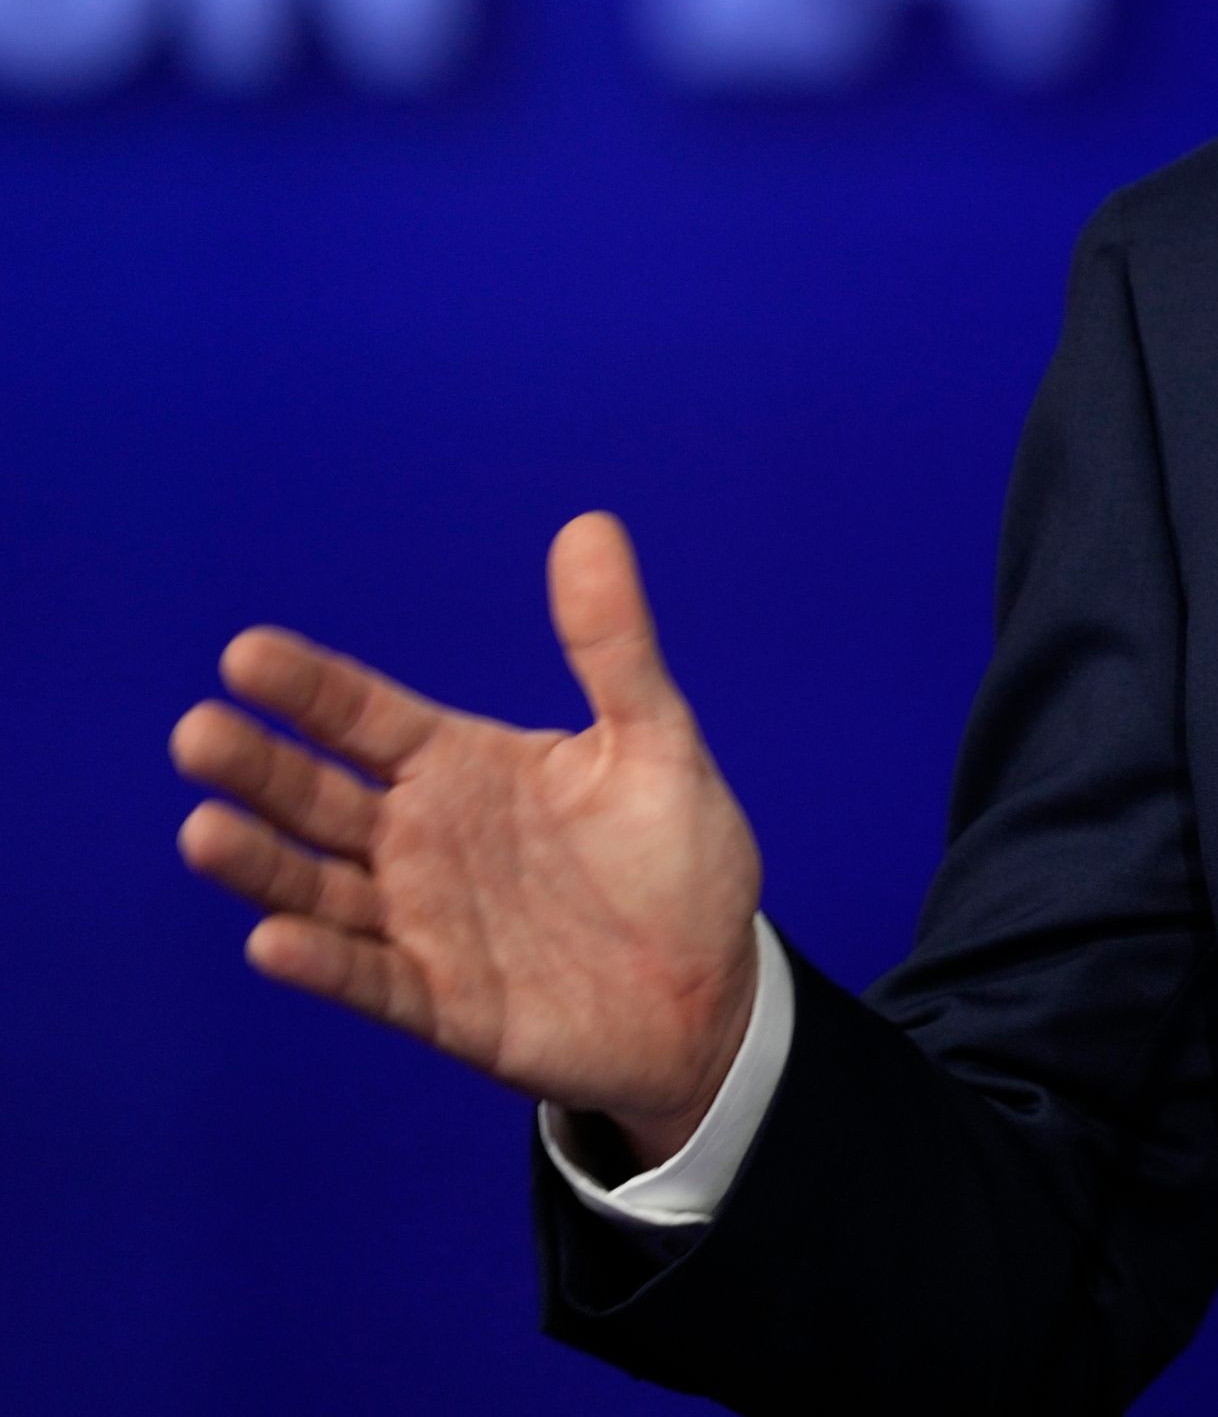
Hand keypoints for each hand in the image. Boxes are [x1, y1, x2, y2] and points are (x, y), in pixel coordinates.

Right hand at [170, 513, 764, 1167]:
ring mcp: (421, 921)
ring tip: (204, 831)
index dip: (309, 688)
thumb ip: (615, 646)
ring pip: (319, 888)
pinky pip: (369, 979)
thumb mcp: (655, 740)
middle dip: (258, 766)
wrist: (710, 988)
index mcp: (460, 766)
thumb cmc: (676, 858)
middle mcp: (420, 839)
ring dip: (262, 865)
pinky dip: (323, 962)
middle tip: (198, 732)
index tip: (246, 653)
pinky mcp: (440, 1001)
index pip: (365, 717)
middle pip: (318, 796)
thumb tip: (592, 526)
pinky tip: (274, 942)